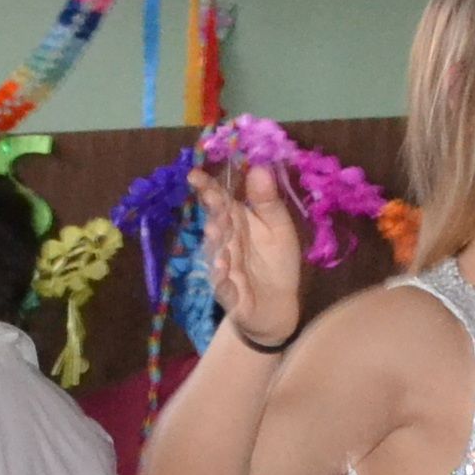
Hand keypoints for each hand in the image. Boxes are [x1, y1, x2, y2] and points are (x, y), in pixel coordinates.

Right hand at [188, 156, 304, 345]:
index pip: (219, 200)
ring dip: (216, 244)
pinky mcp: (229, 295)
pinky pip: (223, 287)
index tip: (195, 175)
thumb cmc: (275, 262)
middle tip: (213, 199)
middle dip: (214, 213)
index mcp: (236, 221)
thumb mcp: (279, 228)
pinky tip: (223, 269)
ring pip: (216, 254)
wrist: (277, 306)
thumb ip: (268, 201)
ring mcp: (223, 269)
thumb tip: (260, 167)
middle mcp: (225, 242)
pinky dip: (222, 279)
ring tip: (216, 231)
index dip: (208, 188)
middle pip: (216, 224)